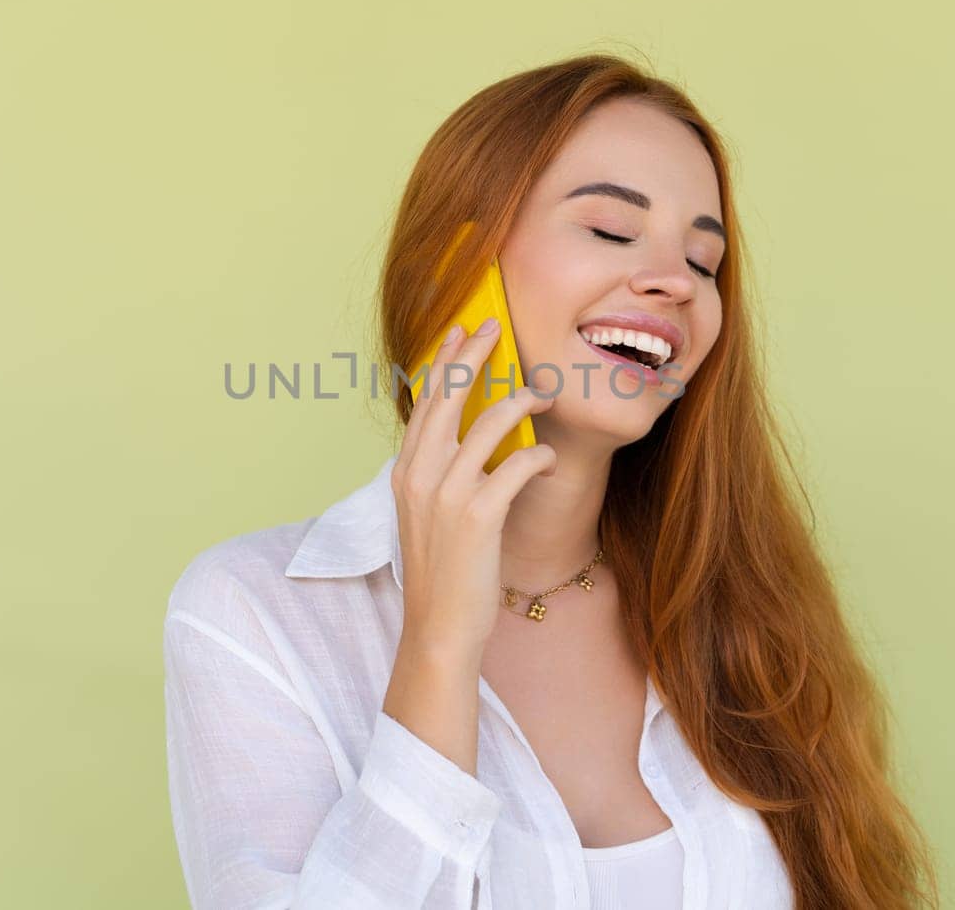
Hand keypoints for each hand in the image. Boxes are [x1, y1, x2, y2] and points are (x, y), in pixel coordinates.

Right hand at [391, 317, 558, 661]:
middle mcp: (419, 476)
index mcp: (406, 472)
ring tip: (544, 393)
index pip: (424, 402)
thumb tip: (470, 439)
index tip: (460, 330)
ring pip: (487, 423)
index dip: (444, 362)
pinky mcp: (476, 516)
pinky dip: (537, 455)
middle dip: (475, 355)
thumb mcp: (429, 515)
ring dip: (521, 400)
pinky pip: (515, 465)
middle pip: (448, 396)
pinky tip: (549, 458)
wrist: (438, 628)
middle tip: (496, 325)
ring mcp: (446, 494)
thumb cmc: (443, 572)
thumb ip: (441, 475)